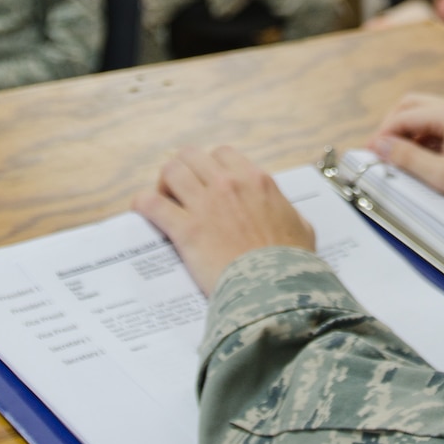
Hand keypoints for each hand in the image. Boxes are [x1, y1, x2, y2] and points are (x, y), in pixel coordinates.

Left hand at [132, 146, 314, 294]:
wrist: (275, 289)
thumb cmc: (292, 264)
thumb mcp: (302, 229)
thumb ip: (290, 213)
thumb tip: (286, 213)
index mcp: (257, 181)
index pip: (223, 154)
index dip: (210, 165)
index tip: (206, 180)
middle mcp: (229, 184)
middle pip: (191, 156)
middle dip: (183, 168)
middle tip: (180, 189)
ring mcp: (206, 205)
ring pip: (171, 170)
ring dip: (163, 182)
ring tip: (163, 199)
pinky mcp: (187, 229)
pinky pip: (153, 204)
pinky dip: (143, 203)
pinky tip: (141, 209)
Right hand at [369, 94, 443, 229]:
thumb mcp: (443, 176)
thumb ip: (407, 158)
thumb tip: (379, 146)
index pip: (405, 116)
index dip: (383, 134)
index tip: (370, 151)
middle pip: (413, 106)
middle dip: (393, 127)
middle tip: (381, 151)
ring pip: (426, 114)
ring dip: (409, 133)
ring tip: (400, 159)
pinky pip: (441, 124)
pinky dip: (426, 138)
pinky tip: (422, 159)